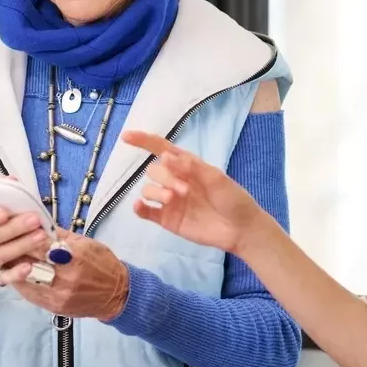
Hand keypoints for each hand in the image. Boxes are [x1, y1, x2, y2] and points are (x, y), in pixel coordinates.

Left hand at [8, 230, 129, 320]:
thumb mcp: (86, 243)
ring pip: (25, 280)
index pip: (40, 245)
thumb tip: (38, 223)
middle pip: (29, 263)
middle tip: (3, 243)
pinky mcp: (54, 307)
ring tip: (5, 258)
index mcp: (75, 256)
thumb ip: (61, 235)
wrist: (116, 294)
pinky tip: (15, 274)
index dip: (24, 237)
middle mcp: (65, 277)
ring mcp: (58, 295)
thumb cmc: (103, 264)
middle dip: (15, 252)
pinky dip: (20, 283)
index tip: (13, 230)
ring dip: (13, 268)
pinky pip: (30, 294)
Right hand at [121, 130, 268, 254]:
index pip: (161, 149)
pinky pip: (146, 211)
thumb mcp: (216, 178)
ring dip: (157, 191)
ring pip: (148, 189)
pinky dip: (139, 207)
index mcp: (187, 166)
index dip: (144, 141)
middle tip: (184, 190)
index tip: (126, 137)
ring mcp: (170, 201)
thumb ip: (190, 167)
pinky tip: (140, 205)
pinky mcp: (167, 219)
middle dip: (165, 176)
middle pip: (154, 170)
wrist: (240, 229)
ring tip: (174, 199)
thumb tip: (164, 155)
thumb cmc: (233, 199)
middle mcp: (175, 180)